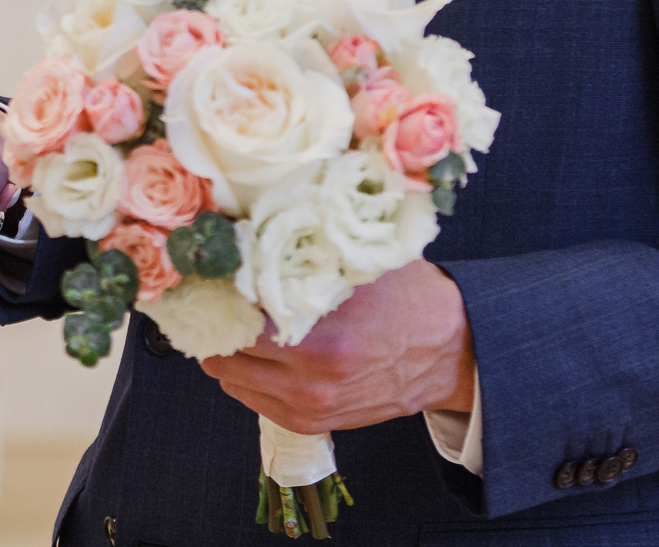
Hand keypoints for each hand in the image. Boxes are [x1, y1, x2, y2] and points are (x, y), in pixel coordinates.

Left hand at [199, 261, 475, 433]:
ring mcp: (309, 404)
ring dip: (226, 348)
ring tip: (233, 320)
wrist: (449, 351)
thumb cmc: (405, 297)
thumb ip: (304, 255)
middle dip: (218, 318)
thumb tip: (245, 235)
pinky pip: (249, 398)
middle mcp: (310, 375)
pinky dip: (244, 374)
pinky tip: (256, 349)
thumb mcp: (357, 263)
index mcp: (321, 332)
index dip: (217, 288)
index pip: (236, 312)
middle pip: (225, 346)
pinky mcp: (310, 422)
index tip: (209, 271)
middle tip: (215, 294)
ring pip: (230, 376)